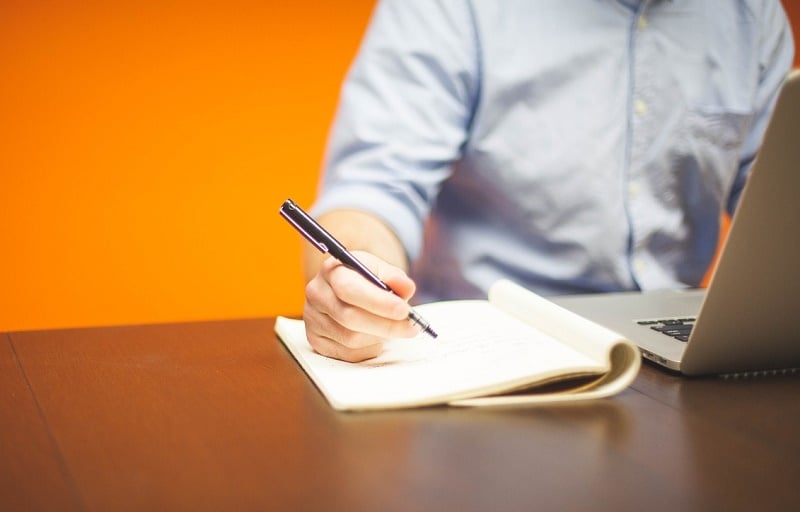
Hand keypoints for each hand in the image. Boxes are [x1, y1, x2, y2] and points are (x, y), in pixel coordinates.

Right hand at [303, 251, 420, 361]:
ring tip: (393, 328)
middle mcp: (317, 294)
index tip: (403, 310)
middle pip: (349, 317)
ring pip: (350, 339)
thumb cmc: (365, 280)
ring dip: (379, 337)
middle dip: (386, 325)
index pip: (349, 289)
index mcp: (331, 271)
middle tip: (411, 327)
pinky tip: (376, 336)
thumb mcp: (380, 271)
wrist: (346, 291)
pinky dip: (369, 348)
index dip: (378, 302)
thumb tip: (406, 288)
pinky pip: (348, 354)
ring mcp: (313, 319)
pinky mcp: (316, 341)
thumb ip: (395, 277)